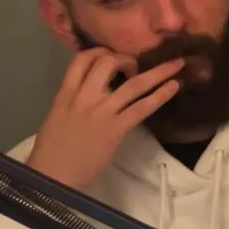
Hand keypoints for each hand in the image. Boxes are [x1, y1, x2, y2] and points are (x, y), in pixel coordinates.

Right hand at [28, 49, 183, 189]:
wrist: (54, 176)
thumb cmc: (53, 150)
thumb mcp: (57, 115)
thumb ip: (74, 98)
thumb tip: (93, 88)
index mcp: (65, 94)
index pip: (81, 59)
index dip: (100, 52)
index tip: (111, 55)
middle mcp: (84, 98)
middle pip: (108, 62)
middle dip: (127, 58)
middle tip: (137, 65)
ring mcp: (102, 112)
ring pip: (133, 83)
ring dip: (158, 72)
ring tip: (175, 65)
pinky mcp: (116, 128)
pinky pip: (143, 107)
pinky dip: (161, 95)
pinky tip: (174, 86)